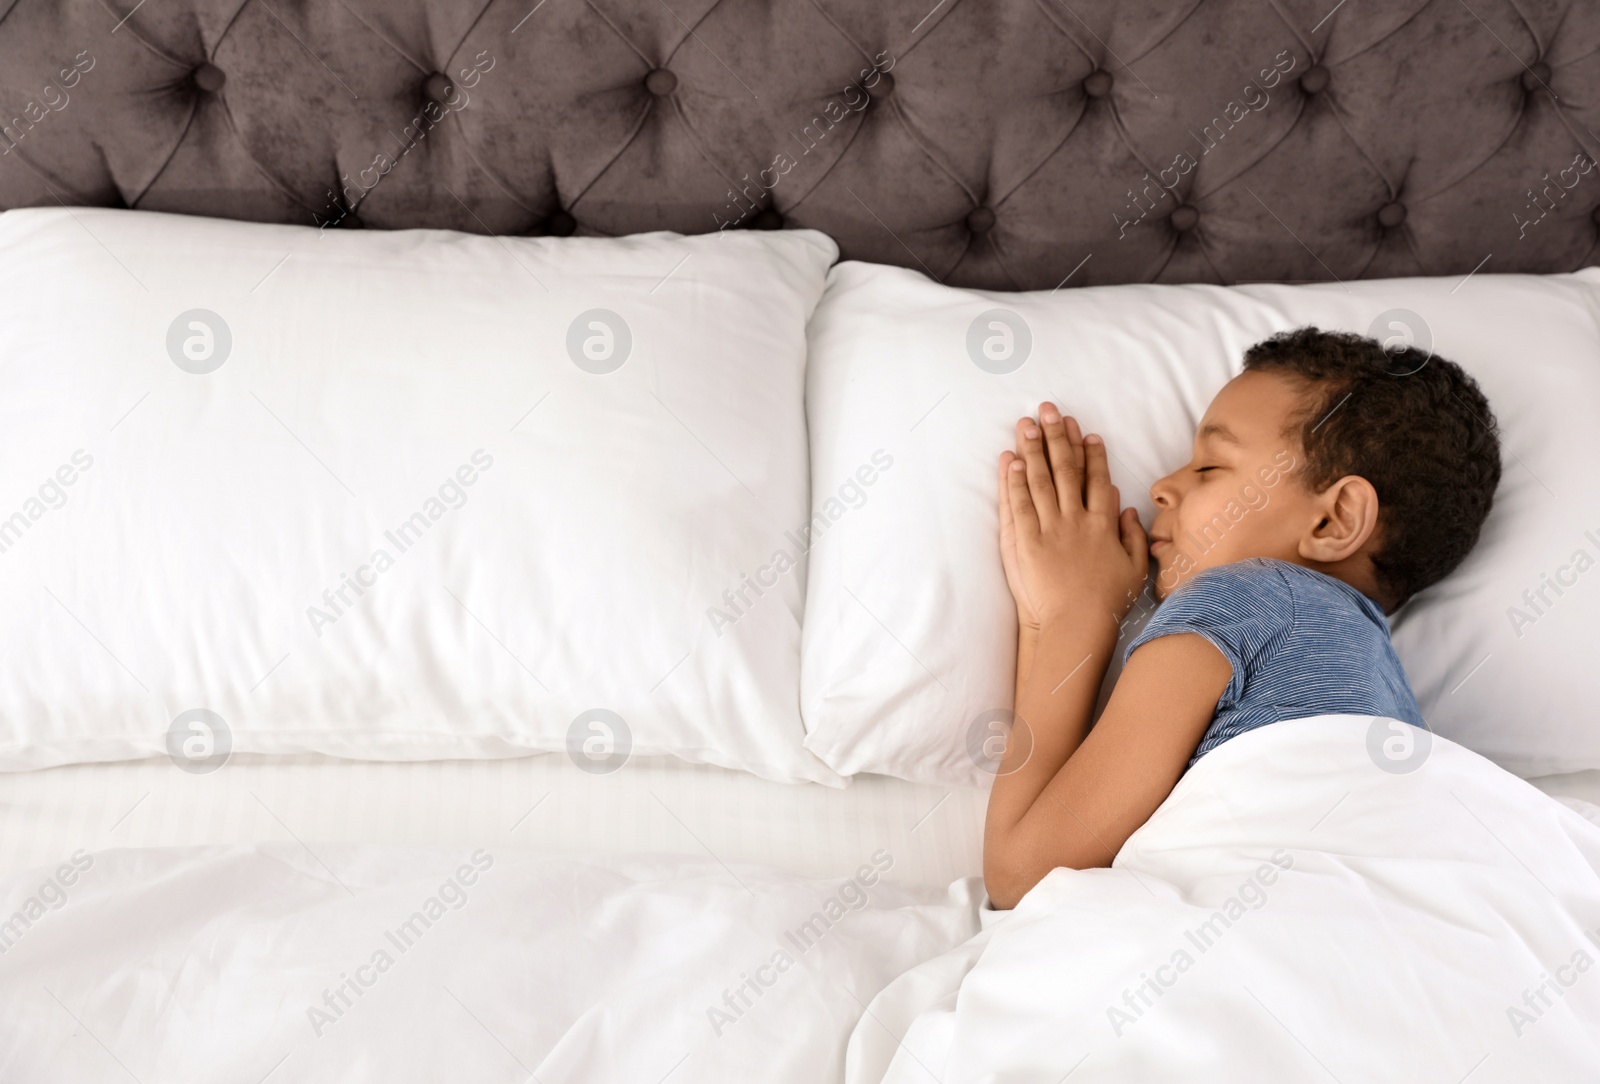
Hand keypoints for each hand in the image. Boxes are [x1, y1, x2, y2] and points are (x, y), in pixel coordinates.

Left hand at [997, 403, 1147, 635]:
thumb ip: (1134, 535)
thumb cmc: (1107, 602)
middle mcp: (1076, 520)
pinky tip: (1011, 460)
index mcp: (1103, 524)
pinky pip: (1018, 505)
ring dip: (1032, 449)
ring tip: (1026, 424)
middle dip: (1057, 437)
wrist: (1076, 625)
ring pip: (1039, 481)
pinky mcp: (1025, 543)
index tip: (1086, 432)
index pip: (1097, 479)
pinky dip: (1014, 481)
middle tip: (1049, 410)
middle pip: (1066, 470)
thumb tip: (1127, 507)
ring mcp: (1049, 529)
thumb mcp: (1134, 569)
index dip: (1091, 454)